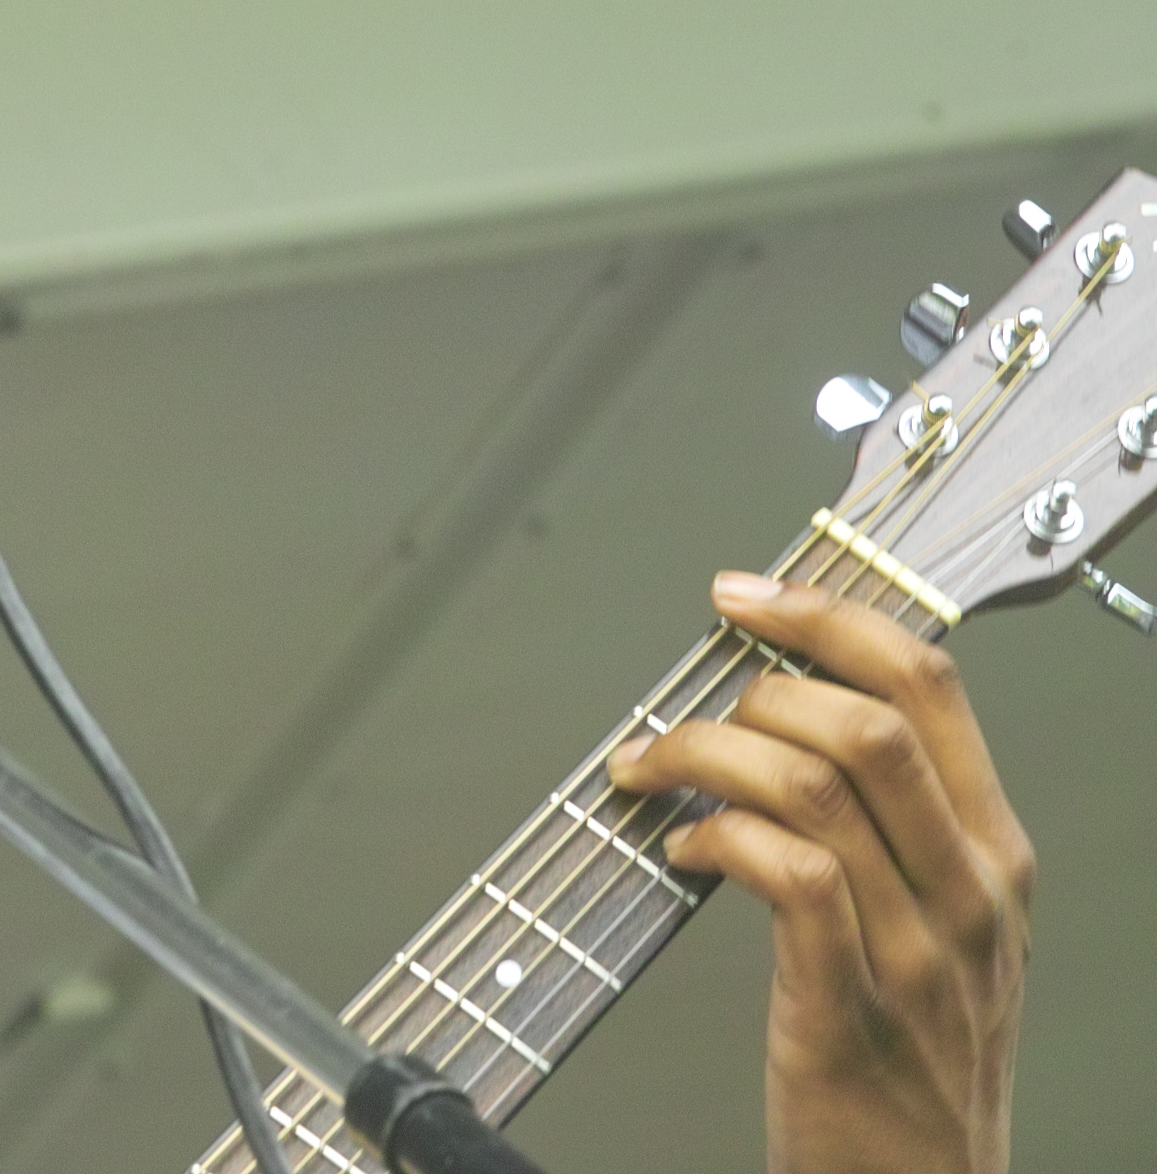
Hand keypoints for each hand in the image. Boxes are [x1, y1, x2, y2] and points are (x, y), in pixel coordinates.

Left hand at [605, 573, 1031, 1173]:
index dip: (828, 616)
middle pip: (871, 720)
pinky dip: (716, 839)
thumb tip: (776, 717)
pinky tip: (682, 849)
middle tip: (686, 701)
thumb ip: (885, 823)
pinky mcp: (849, 1005)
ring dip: (707, 755)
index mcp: (991, 851)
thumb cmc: (911, 1053)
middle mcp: (968, 889)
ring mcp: (915, 950)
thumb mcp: (936, 923)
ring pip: (813, 786)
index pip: (929, 684)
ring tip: (656, 770)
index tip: (746, 593)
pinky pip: (786, 877)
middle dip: (758, 680)